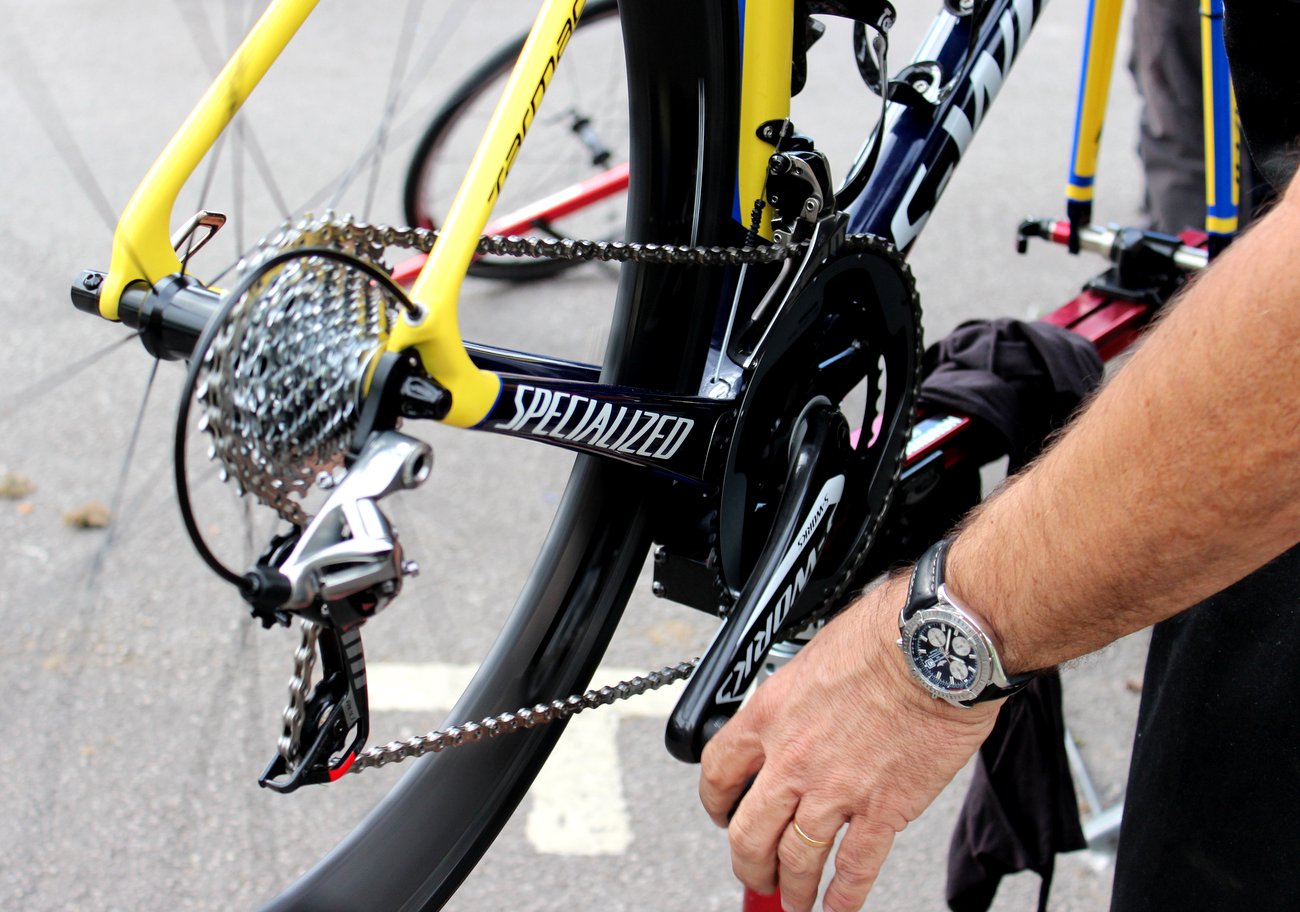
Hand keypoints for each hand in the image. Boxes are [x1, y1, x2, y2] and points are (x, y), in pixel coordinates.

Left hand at [698, 575, 999, 911]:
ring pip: (796, 859)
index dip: (715, 802)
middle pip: (748, 832)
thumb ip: (798, 694)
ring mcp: (835, 790)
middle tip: (755, 874)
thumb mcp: (815, 655)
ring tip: (793, 901)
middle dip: (748, 863)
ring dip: (791, 888)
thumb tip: (802, 706)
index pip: (718, 771)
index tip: (721, 812)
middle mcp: (793, 759)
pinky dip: (843, 897)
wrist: (936, 646)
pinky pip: (854, 868)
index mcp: (770, 715)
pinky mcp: (883, 810)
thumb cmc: (886, 635)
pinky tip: (838, 906)